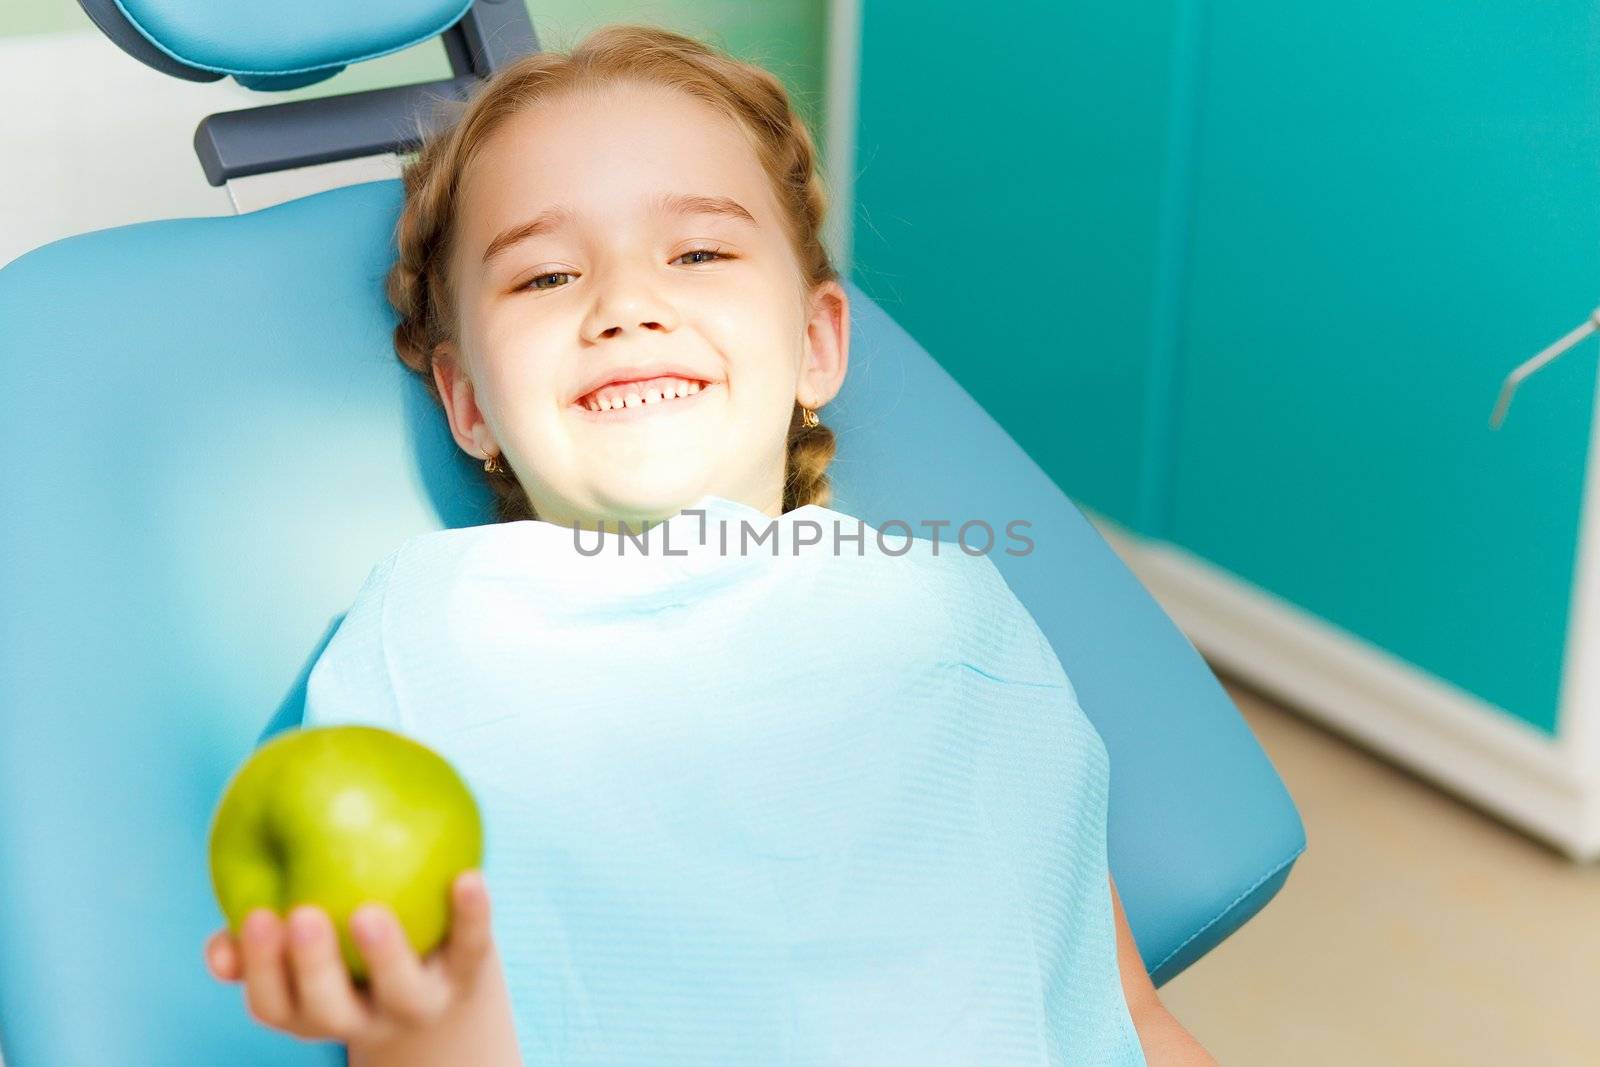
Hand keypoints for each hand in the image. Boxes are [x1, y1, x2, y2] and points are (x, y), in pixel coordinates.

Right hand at [204, 869, 495, 1050]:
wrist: (440, 977)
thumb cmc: (348, 943)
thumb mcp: (303, 944)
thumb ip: (264, 932)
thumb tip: (219, 939)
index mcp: (313, 1009)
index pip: (274, 1004)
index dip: (259, 969)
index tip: (254, 917)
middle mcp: (364, 1018)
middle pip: (330, 1009)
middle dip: (311, 967)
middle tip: (300, 916)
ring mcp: (418, 1003)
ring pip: (401, 993)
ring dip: (384, 955)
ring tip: (368, 913)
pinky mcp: (467, 976)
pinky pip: (472, 946)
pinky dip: (472, 914)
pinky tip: (468, 877)